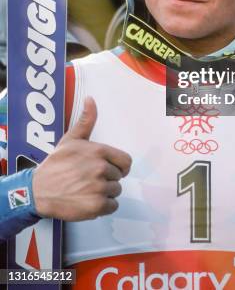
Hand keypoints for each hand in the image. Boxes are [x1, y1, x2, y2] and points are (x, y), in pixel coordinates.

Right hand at [32, 97, 131, 220]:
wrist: (37, 191)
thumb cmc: (55, 165)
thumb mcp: (71, 139)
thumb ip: (86, 120)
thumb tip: (90, 99)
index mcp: (98, 151)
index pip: (125, 161)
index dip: (118, 166)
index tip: (108, 169)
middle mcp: (100, 169)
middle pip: (118, 177)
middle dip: (107, 179)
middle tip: (88, 179)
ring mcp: (98, 188)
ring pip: (115, 192)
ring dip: (104, 193)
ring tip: (86, 190)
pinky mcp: (96, 206)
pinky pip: (112, 206)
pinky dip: (103, 206)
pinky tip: (88, 200)